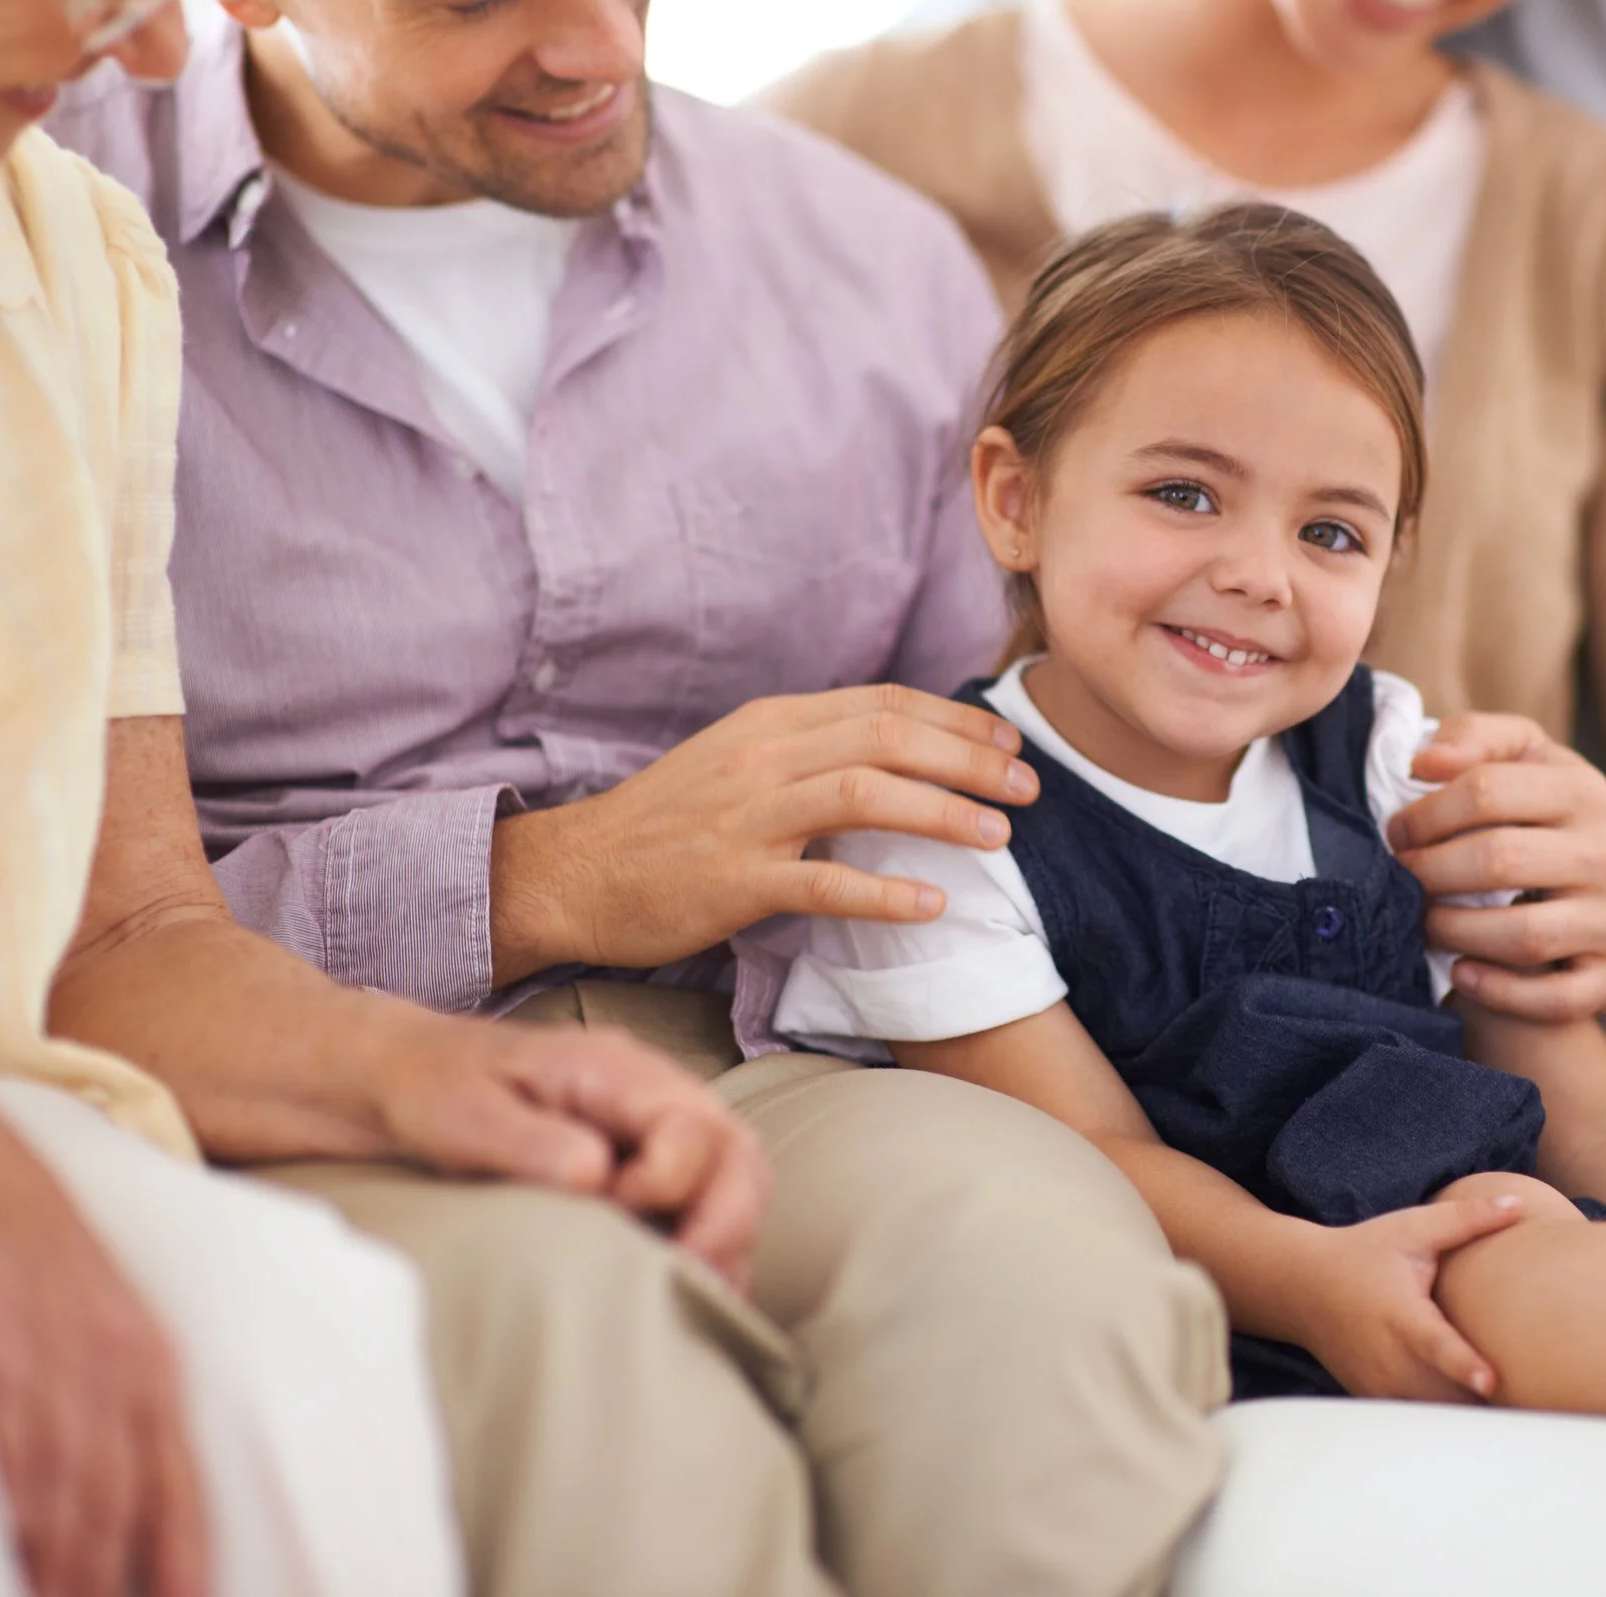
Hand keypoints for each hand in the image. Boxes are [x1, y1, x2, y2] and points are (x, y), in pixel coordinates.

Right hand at [0, 1053, 207, 1596]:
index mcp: (135, 1334)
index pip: (175, 1462)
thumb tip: (80, 1476)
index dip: (180, 1546)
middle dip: (112, 1569)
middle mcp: (110, 1330)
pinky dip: (15, 1483)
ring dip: (65, 1549)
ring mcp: (48, 1317)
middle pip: (128, 1480)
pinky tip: (6, 1538)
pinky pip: (12, 1409)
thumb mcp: (61, 1294)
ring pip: (73, 1463)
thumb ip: (84, 1370)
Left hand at [371, 1014, 770, 1289]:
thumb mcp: (463, 1114)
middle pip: (737, 1155)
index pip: (694, 1127)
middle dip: (727, 1223)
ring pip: (733, 1184)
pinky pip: (703, 1205)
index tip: (613, 1211)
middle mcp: (650, 1100)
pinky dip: (709, 1250)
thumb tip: (598, 1177)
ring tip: (691, 1295)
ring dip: (725, 1242)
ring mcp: (649, 1136)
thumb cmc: (430, 1090)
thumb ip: (530, 1142)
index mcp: (616, 1072)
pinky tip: (685, 1289)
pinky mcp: (637, 1171)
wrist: (397, 1080)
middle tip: (687, 1278)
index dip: (669, 1183)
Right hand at [491, 684, 1039, 981]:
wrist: (578, 873)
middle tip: (1028, 790)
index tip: (1007, 745)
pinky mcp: (732, 882)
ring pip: (864, 795)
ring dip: (942, 813)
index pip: (883, 703)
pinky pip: (822, 883)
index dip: (954, 721)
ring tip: (999, 838)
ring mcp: (747, 818)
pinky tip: (933, 903)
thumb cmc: (669, 823)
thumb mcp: (741, 760)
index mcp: (773, 721)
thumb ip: (812, 748)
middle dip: (968, 760)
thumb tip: (899, 746)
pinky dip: (884, 891)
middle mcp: (763, 756)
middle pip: (886, 737)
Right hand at [1286, 1197, 1528, 1401]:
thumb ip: (1466, 1219)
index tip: (1492, 1381)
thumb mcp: (1411, 1229)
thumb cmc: (1365, 1252)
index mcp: (1400, 1314)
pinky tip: (1479, 1418)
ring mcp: (1379, 1385)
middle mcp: (1388, 1358)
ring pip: (1434, 1416)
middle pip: (1444, 1395)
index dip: (1463, 1364)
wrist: (1303, 1288)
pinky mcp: (1377, 1399)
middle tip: (1536, 1408)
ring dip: (1471, 1416)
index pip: (1435, 1345)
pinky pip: (1420, 1420)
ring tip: (1519, 1420)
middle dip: (1485, 1404)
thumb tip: (1519, 1204)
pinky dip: (1447, 1420)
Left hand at [1385, 713, 1605, 1022]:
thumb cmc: (1535, 815)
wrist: (1594, 882)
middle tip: (1402, 878)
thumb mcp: (1515, 759)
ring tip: (1424, 922)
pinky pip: (1554, 998)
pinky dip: (1498, 990)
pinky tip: (1461, 972)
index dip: (1426, 813)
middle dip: (1431, 872)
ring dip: (1454, 931)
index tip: (1397, 832)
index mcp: (1584, 790)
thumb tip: (1426, 761)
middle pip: (1499, 861)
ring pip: (1524, 935)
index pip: (1487, 791)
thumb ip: (1472, 738)